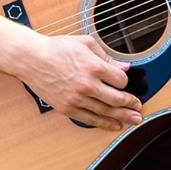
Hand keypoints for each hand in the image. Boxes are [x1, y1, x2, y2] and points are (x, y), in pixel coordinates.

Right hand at [16, 32, 142, 130]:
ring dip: (122, 117)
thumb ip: (107, 56)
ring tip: (134, 120)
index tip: (124, 81)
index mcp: (94, 67)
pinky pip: (90, 119)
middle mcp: (87, 85)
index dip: (125, 81)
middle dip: (131, 104)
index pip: (120, 80)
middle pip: (117, 99)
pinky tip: (115, 126)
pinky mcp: (67, 108)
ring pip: (105, 112)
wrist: (31, 59)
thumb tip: (125, 67)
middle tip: (139, 108)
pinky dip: (104, 124)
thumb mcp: (85, 43)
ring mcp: (77, 98)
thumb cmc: (57, 48)